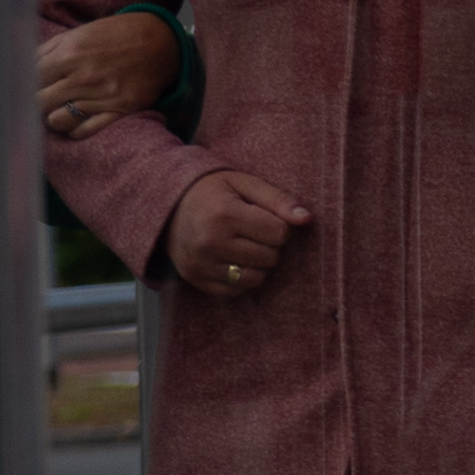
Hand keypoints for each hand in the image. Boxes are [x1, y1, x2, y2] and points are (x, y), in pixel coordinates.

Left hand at [36, 10, 180, 139]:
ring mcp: (103, 96)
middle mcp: (84, 77)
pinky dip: (76, 129)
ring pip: (58, 121)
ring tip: (60, 110)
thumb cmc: (115, 36)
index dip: (22, 87)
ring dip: (54, 117)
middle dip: (35, 104)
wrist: (162, 41)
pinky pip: (86, 131)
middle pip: (39, 103)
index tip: (24, 91)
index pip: (29, 80)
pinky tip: (77, 120)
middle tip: (40, 102)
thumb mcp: (78, 34)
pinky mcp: (121, 110)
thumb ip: (47, 50)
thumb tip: (20, 68)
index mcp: (69, 54)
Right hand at [166, 168, 310, 299]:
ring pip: (256, 278)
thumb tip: (307, 219)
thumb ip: (278, 200)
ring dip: (257, 264)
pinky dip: (240, 278)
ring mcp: (200, 264)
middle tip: (250, 230)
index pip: (279, 234)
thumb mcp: (245, 184)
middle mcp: (210, 243)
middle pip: (270, 258)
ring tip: (242, 244)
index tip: (262, 217)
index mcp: (224, 215)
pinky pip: (236, 290)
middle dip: (268, 244)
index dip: (278, 225)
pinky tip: (230, 258)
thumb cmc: (212, 192)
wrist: (167, 206)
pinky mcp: (195, 279)